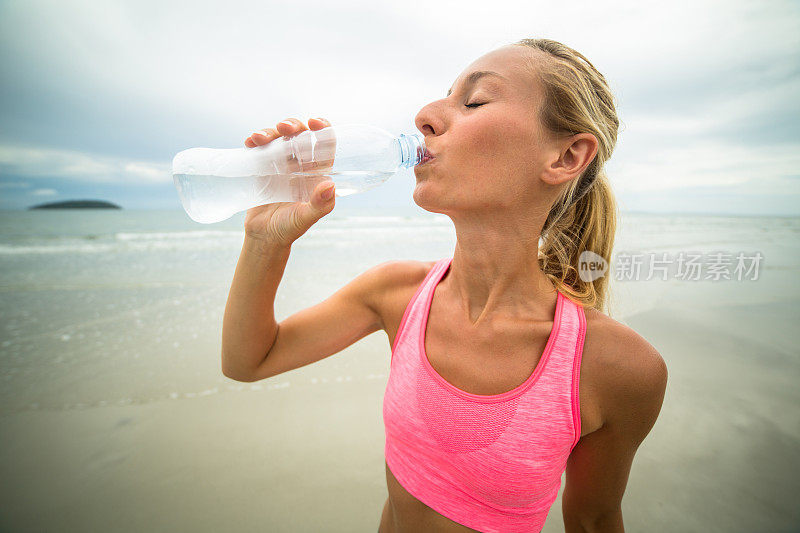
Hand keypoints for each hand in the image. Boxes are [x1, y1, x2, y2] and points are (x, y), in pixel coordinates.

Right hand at [242, 117, 335, 246]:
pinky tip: (250, 142)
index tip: (314, 123)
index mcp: (317, 172)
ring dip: (271, 131)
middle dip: (293, 126)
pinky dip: (255, 140)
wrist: (263, 236)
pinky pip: (260, 148)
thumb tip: (330, 185)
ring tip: (260, 138)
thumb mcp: (305, 218)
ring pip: (279, 138)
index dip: (323, 129)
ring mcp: (280, 164)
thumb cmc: (289, 228)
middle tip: (284, 128)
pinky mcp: (262, 167)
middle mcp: (301, 165)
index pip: (325, 145)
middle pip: (300, 135)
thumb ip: (319, 204)